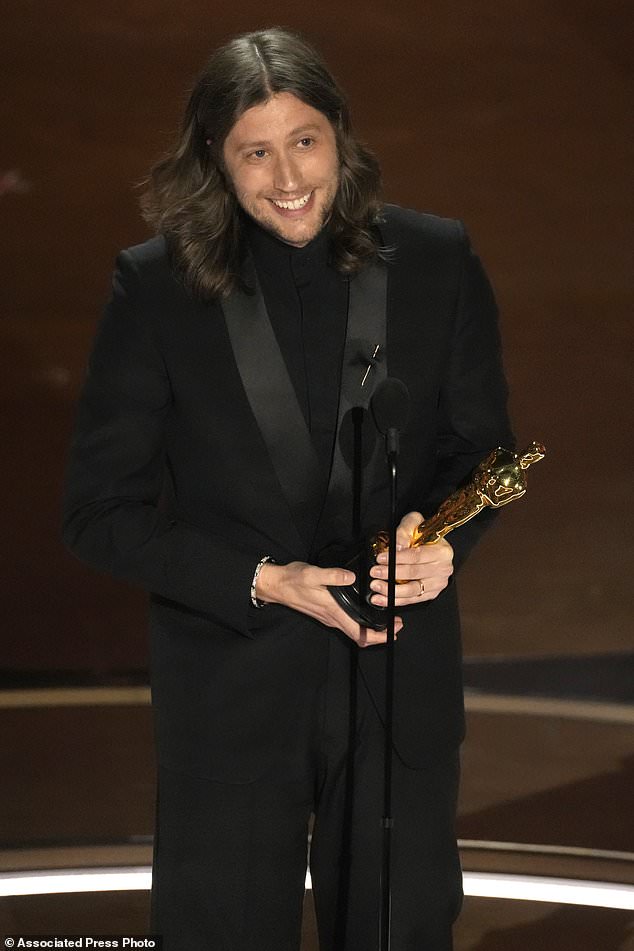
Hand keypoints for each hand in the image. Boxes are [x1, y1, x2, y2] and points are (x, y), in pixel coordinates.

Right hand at [256, 561, 402, 646]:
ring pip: (354, 630)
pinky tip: (366, 611)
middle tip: (397, 624)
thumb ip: (332, 575)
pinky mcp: (326, 612)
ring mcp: (328, 617)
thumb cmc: (293, 579)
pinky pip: (347, 623)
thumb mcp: (312, 574)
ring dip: (371, 629)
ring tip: (387, 619)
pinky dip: (361, 623)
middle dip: (381, 634)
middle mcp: (332, 618)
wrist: (276, 585)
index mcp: (333, 611)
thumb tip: (351, 577)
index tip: (393, 631)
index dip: (379, 636)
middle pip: (360, 635)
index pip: (359, 633)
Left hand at [368, 511, 453, 606]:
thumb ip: (405, 530)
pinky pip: (411, 600)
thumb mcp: (415, 523)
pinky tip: (382, 599)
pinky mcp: (430, 594)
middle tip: (375, 572)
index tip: (381, 558)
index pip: (417, 556)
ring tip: (376, 586)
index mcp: (442, 552)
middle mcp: (442, 569)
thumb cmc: (423, 535)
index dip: (398, 558)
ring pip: (413, 590)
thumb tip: (398, 546)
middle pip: (414, 574)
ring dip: (392, 590)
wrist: (432, 547)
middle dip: (391, 574)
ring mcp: (437, 584)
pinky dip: (395, 601)